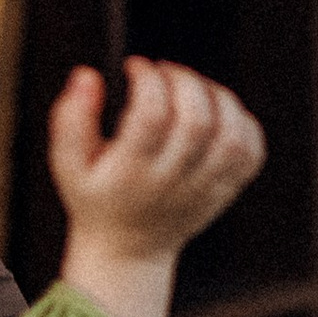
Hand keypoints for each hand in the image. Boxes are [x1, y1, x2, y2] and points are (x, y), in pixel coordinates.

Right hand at [49, 57, 265, 256]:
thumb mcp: (67, 163)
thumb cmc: (96, 197)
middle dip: (183, 81)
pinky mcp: (225, 191)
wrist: (126, 248)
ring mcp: (203, 189)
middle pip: (196, 121)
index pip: (151, 116)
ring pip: (230, 136)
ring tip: (194, 87)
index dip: (148, 81)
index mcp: (130, 173)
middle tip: (165, 72)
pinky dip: (243, 123)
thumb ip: (71, 117)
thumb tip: (88, 77)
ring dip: (217, 97)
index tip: (136, 68)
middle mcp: (171, 182)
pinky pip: (251, 154)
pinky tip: (219, 113)